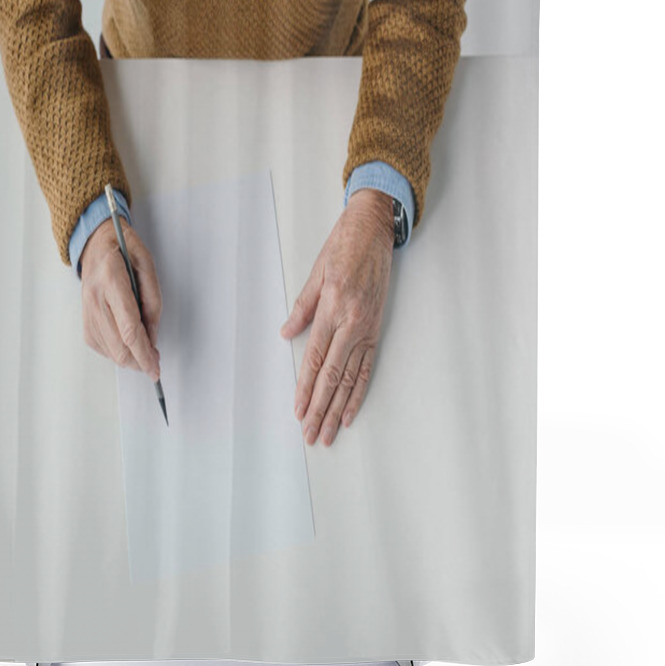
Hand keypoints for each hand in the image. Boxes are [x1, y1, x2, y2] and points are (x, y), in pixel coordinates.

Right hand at [80, 217, 161, 380]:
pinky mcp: (84, 318)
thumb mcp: (147, 265)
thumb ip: (153, 301)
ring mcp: (86, 310)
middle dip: (139, 361)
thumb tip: (153, 336)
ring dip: (130, 359)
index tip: (155, 369)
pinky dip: (117, 351)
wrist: (95, 243)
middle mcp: (95, 298)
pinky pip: (101, 346)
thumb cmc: (123, 249)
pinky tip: (128, 345)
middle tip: (154, 363)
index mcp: (112, 281)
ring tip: (145, 354)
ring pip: (109, 350)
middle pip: (119, 346)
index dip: (144, 354)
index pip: (130, 329)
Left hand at [280, 189, 394, 445]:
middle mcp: (353, 324)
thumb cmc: (343, 248)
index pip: (316, 359)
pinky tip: (351, 412)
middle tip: (311, 434)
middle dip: (321, 409)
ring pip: (351, 379)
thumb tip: (286, 334)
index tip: (299, 411)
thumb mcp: (316, 274)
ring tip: (329, 433)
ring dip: (338, 409)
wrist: (375, 231)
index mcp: (334, 309)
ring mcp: (367, 329)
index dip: (306, 388)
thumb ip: (303, 308)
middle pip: (333, 376)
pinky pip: (368, 368)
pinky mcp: (377, 330)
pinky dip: (358, 392)